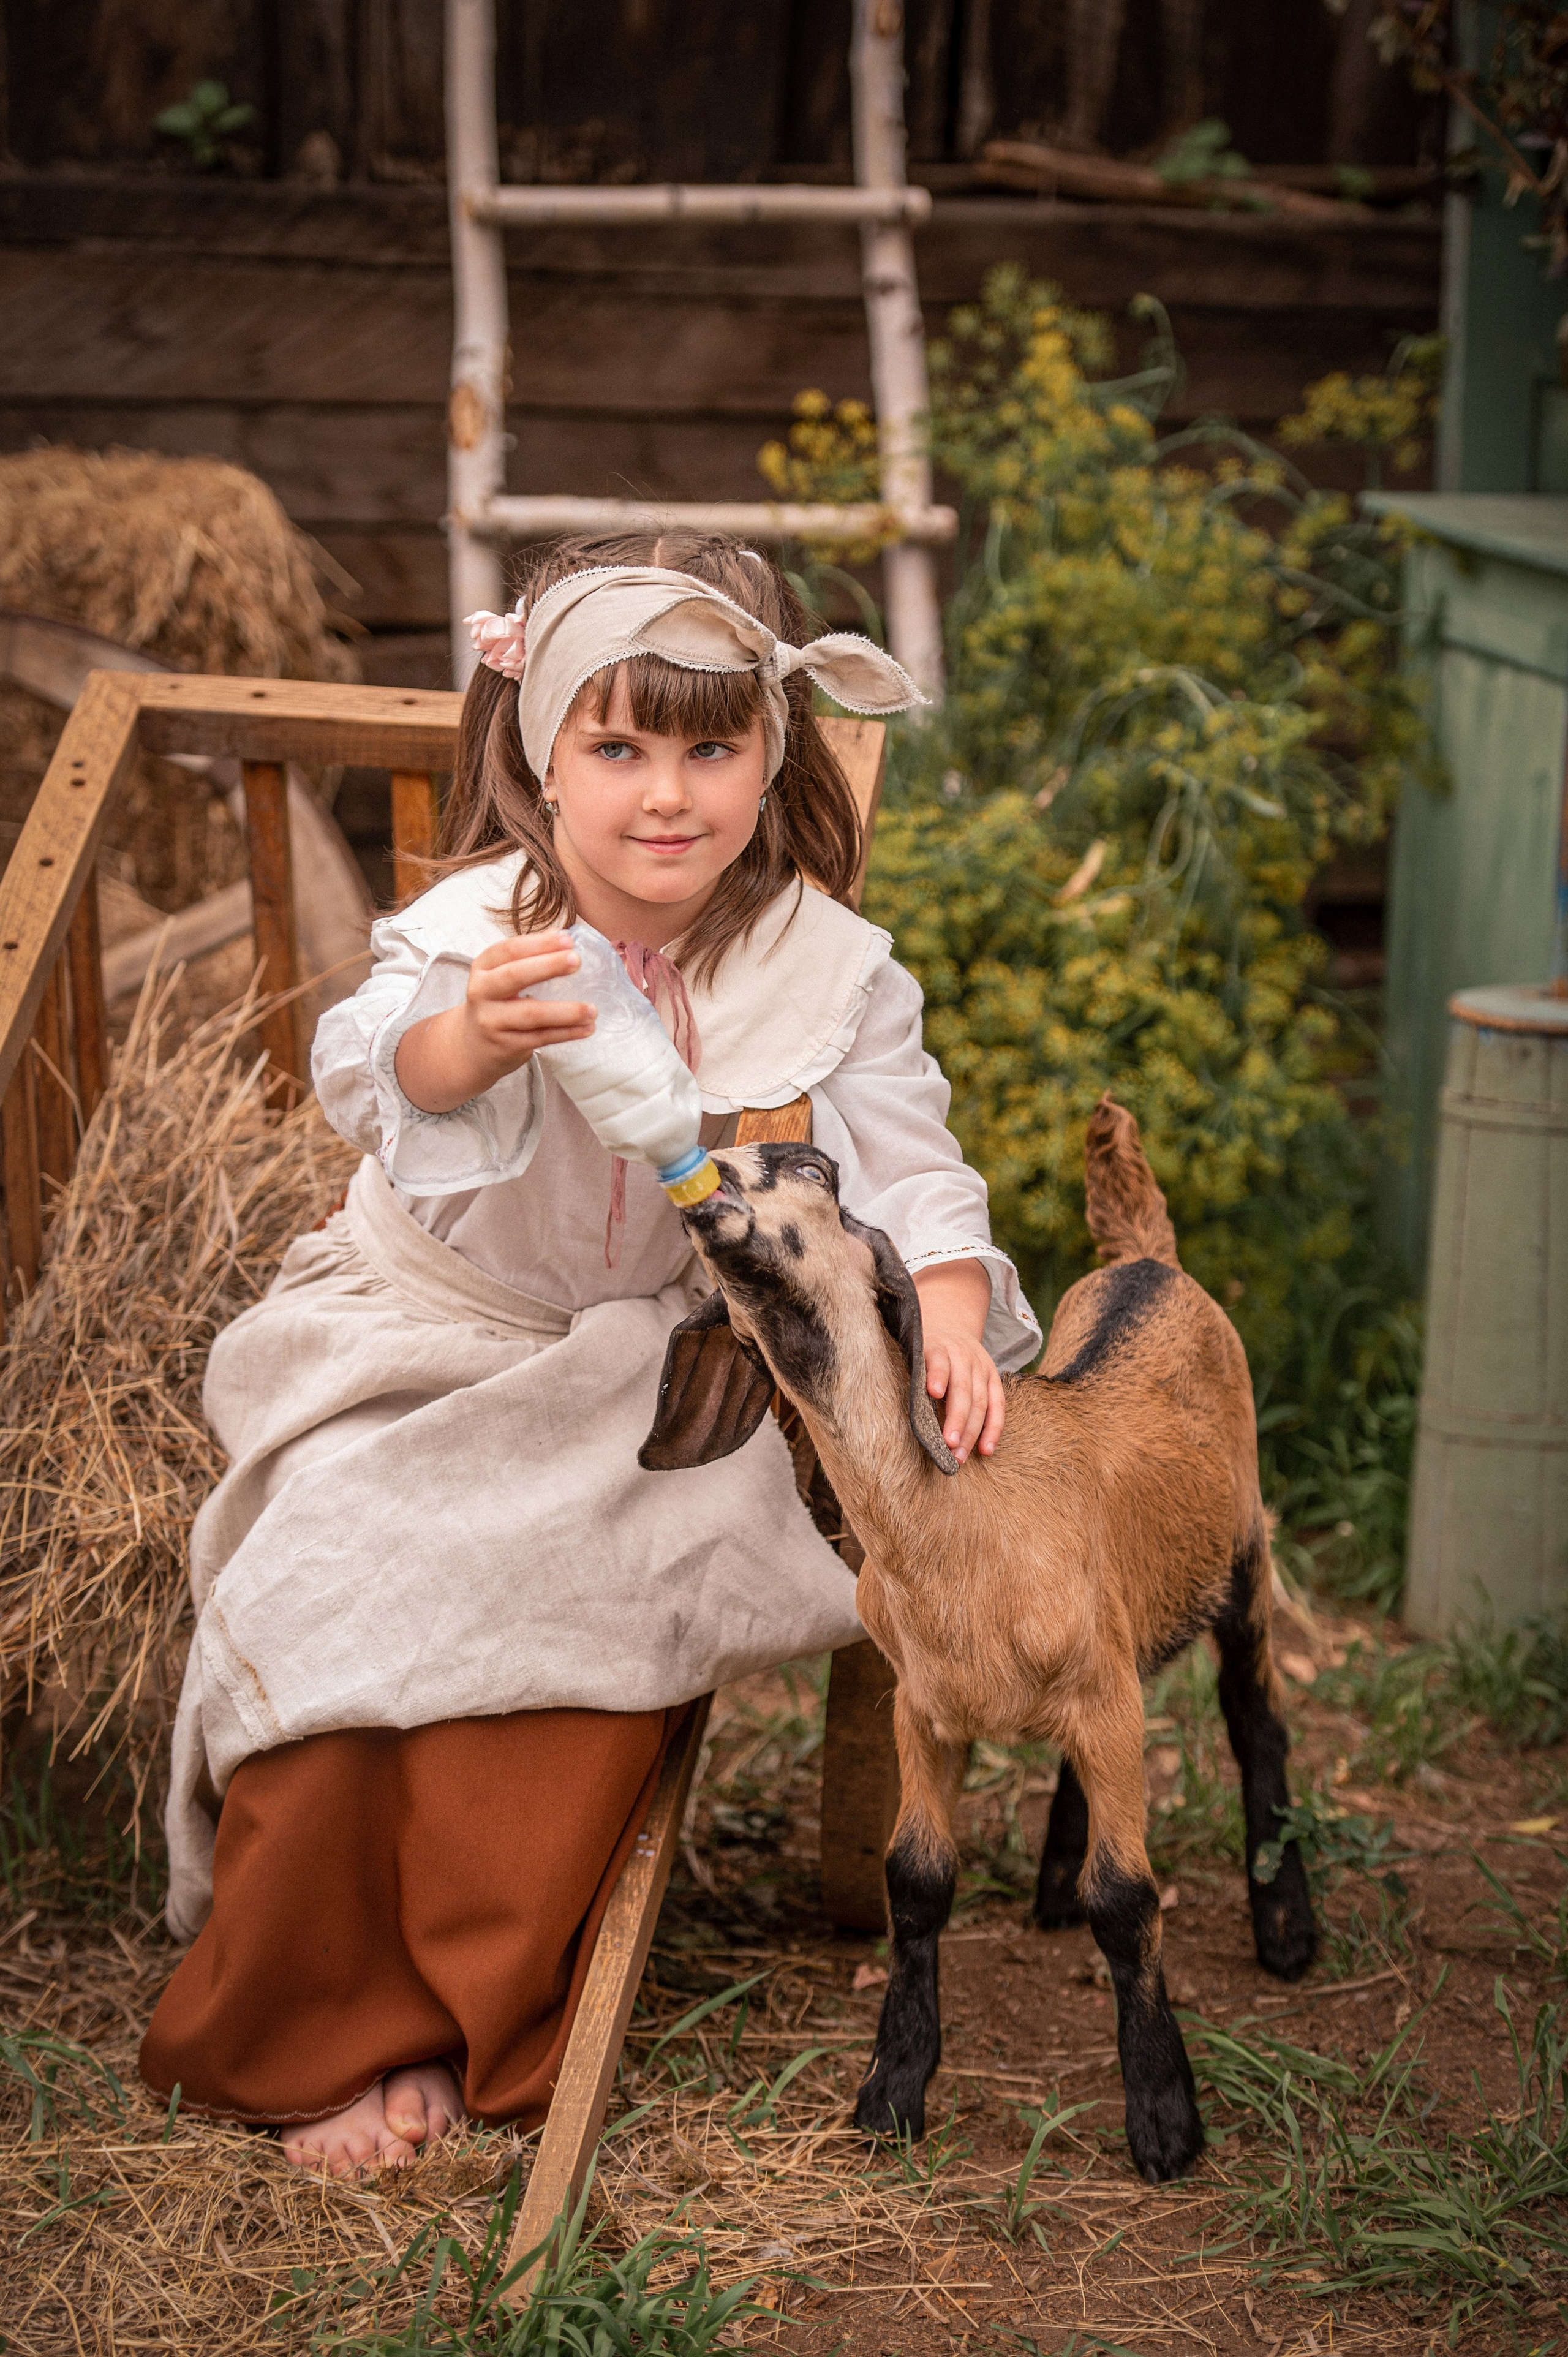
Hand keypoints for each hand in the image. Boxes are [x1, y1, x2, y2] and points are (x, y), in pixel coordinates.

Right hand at [393, 933, 595, 1114]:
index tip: (567, 939)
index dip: (538, 943)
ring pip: (532, 1014)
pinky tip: (587, 1028)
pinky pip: (541, 1038)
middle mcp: (482, 993)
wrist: (472, 1047)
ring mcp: (492, 1021)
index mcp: (483, 968)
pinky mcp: (506, 1046)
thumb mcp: (500, 976)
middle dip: (548, 967)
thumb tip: (564, 936)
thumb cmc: (497, 1003)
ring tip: (592, 1009)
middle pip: (515, 976)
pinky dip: (567, 1033)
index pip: (508, 950)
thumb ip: (528, 957)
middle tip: (576, 961)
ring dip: (566, 1011)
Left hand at [912, 1259, 1004, 1463]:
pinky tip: (986, 1450)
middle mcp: (961, 1355)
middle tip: (947, 1446)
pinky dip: (993, 1429)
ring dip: (971, 1431)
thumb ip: (900, 1369)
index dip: (936, 1375)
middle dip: (955, 1419)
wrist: (951, 1326)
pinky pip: (998, 1406)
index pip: (938, 1361)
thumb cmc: (920, 1350)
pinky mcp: (993, 1379)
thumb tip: (863, 1394)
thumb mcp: (909, 1350)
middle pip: (962, 1389)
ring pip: (980, 1402)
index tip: (932, 1392)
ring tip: (958, 1457)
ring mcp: (980, 1367)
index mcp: (936, 1346)